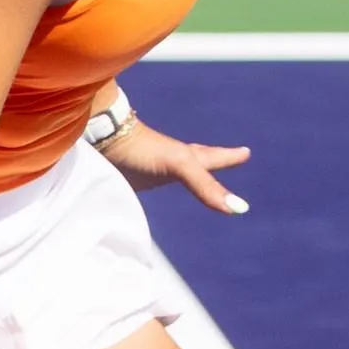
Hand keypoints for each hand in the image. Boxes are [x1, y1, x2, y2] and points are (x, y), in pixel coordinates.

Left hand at [99, 117, 251, 214]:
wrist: (101, 139)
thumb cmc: (143, 150)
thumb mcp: (180, 166)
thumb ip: (206, 186)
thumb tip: (238, 209)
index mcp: (184, 157)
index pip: (212, 157)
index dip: (229, 157)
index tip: (246, 152)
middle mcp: (169, 159)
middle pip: (197, 158)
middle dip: (214, 158)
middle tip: (231, 155)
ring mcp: (148, 166)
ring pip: (173, 168)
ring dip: (186, 170)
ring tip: (190, 170)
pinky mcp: (128, 176)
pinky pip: (147, 180)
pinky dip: (153, 181)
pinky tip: (146, 182)